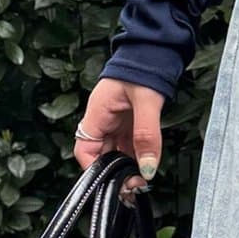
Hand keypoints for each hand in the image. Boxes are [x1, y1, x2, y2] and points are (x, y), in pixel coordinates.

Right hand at [74, 78, 165, 196]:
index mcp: (97, 114)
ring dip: (127, 168)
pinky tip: (146, 167)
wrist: (153, 50)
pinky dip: (136, 158)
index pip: (85, 151)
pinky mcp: (128, 122)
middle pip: (102, 156)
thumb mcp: (146, 102)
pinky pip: (129, 146)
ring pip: (117, 153)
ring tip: (140, 183)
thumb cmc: (143, 67)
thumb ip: (147, 135)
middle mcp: (103, 120)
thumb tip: (147, 167)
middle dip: (115, 174)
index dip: (94, 170)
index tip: (111, 184)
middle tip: (133, 188)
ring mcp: (116, 122)